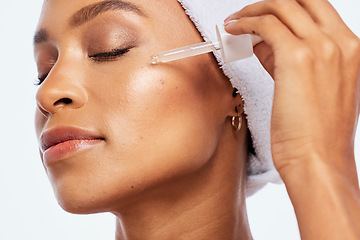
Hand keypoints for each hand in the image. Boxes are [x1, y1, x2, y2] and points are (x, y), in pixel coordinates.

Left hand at [224, 0, 359, 181]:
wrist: (318, 159)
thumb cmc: (315, 132)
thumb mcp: (313, 87)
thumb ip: (291, 60)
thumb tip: (264, 41)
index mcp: (350, 48)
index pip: (317, 7)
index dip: (287, 7)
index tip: (265, 15)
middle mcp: (340, 42)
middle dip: (269, 2)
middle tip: (247, 13)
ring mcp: (322, 47)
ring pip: (281, 5)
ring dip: (253, 10)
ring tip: (235, 22)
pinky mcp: (297, 58)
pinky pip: (266, 24)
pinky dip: (246, 22)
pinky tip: (233, 29)